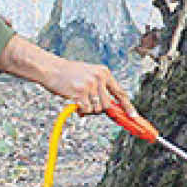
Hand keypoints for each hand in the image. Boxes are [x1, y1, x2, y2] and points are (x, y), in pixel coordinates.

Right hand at [0, 35, 140, 122]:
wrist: (51, 69)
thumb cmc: (69, 74)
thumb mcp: (89, 75)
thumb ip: (100, 88)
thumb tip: (110, 107)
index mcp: (104, 73)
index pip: (120, 92)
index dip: (128, 106)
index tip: (134, 117)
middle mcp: (99, 78)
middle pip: (107, 105)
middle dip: (98, 109)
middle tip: (87, 104)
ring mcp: (90, 85)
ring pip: (96, 109)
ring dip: (88, 110)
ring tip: (79, 100)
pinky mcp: (80, 93)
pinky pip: (86, 110)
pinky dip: (80, 111)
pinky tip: (74, 103)